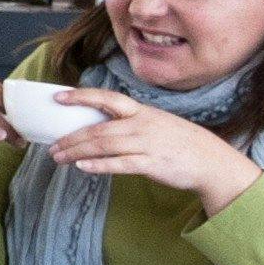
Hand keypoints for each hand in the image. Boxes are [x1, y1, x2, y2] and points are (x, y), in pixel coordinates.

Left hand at [43, 87, 261, 215]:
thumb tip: (101, 127)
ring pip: (104, 146)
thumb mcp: (157, 124)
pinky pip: (120, 164)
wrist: (212, 162)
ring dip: (77, 152)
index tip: (58, 97)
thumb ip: (131, 123)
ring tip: (59, 158)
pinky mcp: (152, 164)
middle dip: (71, 138)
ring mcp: (147, 144)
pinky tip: (83, 168)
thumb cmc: (182, 143)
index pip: (107, 98)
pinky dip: (100, 165)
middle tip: (51, 147)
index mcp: (142, 112)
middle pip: (98, 128)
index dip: (81, 96)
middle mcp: (142, 125)